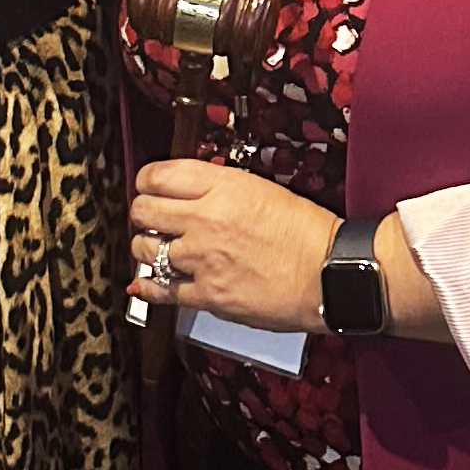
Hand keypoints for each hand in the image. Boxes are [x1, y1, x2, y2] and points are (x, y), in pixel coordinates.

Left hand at [128, 159, 339, 336]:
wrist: (328, 273)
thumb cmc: (306, 232)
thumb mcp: (261, 189)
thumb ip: (221, 189)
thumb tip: (191, 194)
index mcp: (222, 186)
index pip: (159, 175)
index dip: (146, 181)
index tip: (148, 187)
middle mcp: (206, 219)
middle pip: (144, 210)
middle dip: (141, 212)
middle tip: (148, 217)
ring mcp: (202, 258)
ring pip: (145, 249)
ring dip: (145, 247)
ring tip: (154, 249)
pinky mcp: (206, 294)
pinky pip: (160, 290)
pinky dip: (149, 286)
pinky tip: (146, 283)